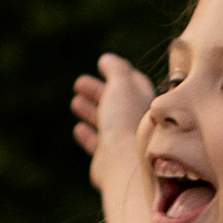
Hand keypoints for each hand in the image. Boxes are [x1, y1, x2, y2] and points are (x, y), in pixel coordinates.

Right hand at [71, 53, 154, 189]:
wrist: (123, 163)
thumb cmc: (125, 121)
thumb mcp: (121, 85)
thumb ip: (116, 70)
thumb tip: (107, 59)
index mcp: (146, 104)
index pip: (134, 84)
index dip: (118, 74)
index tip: (103, 66)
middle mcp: (138, 124)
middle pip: (118, 103)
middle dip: (98, 91)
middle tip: (79, 83)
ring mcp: (125, 143)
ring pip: (107, 123)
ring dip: (91, 111)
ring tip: (75, 102)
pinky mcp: (111, 161)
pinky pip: (98, 145)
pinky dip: (89, 135)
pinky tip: (78, 129)